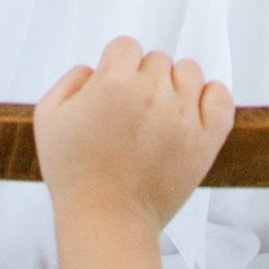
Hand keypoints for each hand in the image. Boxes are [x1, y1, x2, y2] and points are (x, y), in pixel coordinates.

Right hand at [34, 38, 234, 235]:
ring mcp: (182, 116)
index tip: (111, 96)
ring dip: (175, 87)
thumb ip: (71, 80)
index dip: (116, 68)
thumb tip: (95, 69)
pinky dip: (209, 99)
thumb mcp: (48, 118)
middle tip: (131, 116)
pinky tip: (190, 114)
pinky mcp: (205, 140)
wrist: (107, 222)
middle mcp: (152, 93)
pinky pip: (221, 97)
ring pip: (189, 72)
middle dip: (143, 81)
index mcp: (113, 82)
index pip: (126, 46)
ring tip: (160, 117)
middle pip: (157, 60)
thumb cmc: (73, 173)